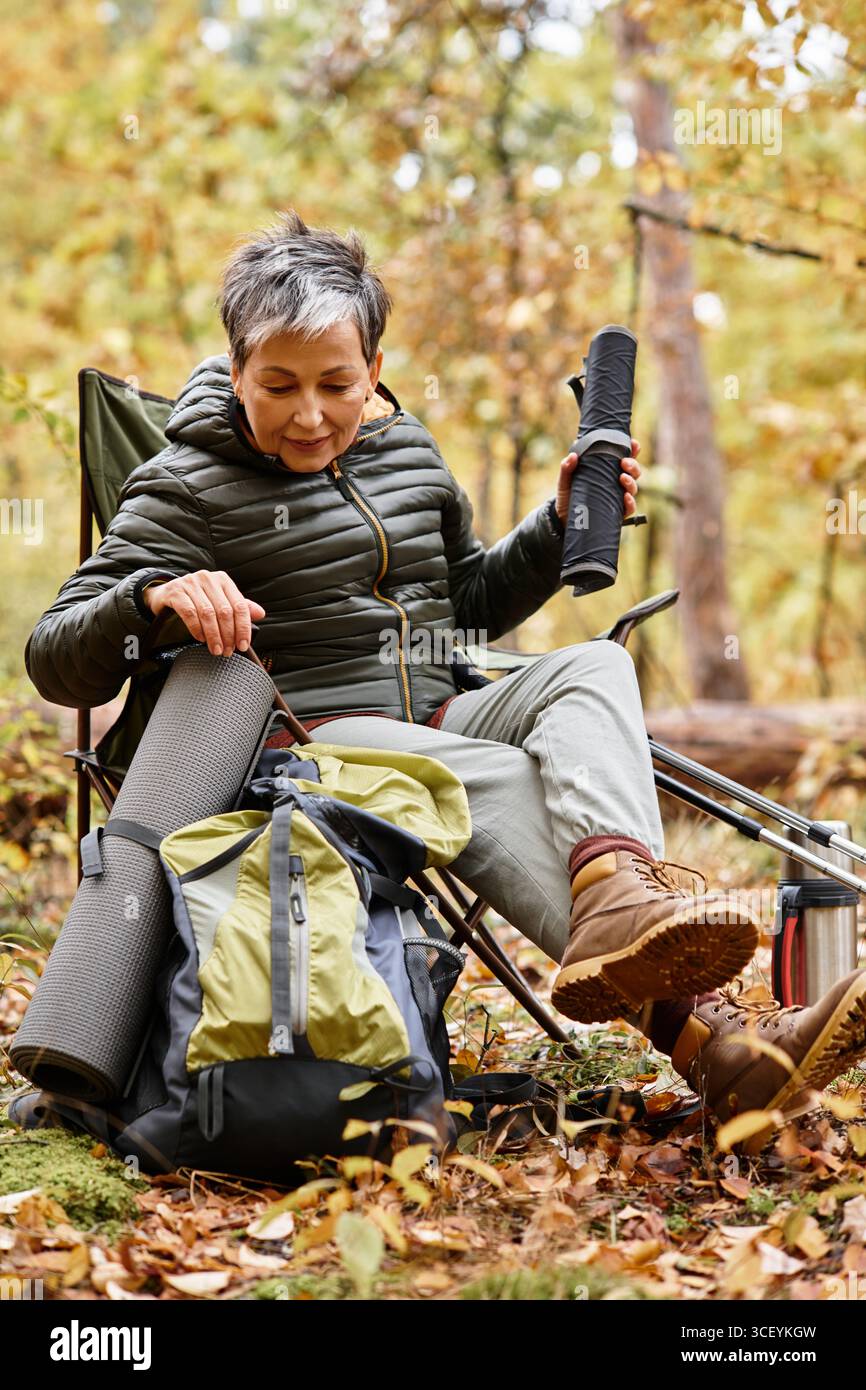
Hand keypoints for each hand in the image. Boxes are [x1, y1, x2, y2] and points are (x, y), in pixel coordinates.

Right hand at [143, 570, 266, 656]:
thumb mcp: (219, 600)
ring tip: (216, 649)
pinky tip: (200, 638)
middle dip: (228, 635)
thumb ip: (238, 607)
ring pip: (208, 613)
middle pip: (224, 611)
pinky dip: (197, 629)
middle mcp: (208, 579)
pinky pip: (189, 613)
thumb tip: (260, 614)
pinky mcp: (176, 592)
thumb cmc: (196, 599)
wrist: (166, 594)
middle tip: (228, 651)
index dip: (243, 627)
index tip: (243, 644)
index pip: (239, 605)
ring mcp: (190, 583)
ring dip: (213, 635)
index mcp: (223, 580)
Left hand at [555, 438, 640, 527]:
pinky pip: (629, 508)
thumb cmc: (567, 495)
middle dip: (633, 465)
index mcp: (607, 471)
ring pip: (633, 488)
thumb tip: (572, 456)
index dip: (632, 450)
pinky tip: (626, 497)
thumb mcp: (565, 480)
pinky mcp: (616, 513)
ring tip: (622, 478)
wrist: (564, 519)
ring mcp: (617, 498)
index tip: (633, 444)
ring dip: (631, 481)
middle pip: (633, 472)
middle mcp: (615, 483)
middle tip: (624, 462)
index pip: (624, 458)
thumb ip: (567, 468)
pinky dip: (630, 502)